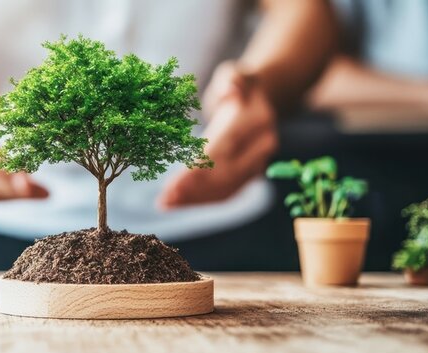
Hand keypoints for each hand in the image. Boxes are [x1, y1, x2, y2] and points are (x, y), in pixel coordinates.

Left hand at [158, 62, 276, 208]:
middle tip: (164, 199)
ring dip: (195, 200)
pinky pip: (228, 193)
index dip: (197, 169)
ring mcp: (260, 163)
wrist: (263, 99)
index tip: (172, 183)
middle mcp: (262, 145)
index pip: (222, 149)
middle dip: (192, 190)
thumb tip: (231, 90)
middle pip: (224, 174)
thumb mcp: (235, 72)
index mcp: (255, 120)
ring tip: (166, 204)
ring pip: (226, 188)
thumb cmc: (239, 84)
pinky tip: (180, 204)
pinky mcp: (252, 175)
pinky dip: (204, 201)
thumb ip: (233, 79)